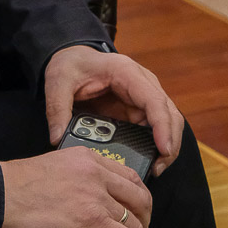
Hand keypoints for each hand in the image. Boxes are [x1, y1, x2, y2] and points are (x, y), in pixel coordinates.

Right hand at [0, 148, 151, 227]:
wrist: (0, 197)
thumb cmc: (17, 186)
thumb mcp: (55, 165)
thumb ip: (79, 175)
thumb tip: (92, 197)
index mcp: (88, 158)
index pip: (131, 175)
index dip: (136, 198)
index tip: (129, 211)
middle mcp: (97, 174)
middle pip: (142, 198)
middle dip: (141, 220)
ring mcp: (96, 197)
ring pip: (136, 223)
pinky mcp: (92, 221)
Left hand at [44, 47, 183, 177]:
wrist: (73, 57)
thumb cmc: (70, 65)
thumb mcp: (58, 82)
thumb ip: (57, 109)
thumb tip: (57, 139)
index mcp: (126, 72)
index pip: (154, 100)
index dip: (162, 126)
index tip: (164, 149)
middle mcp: (142, 83)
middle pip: (169, 114)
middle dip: (170, 142)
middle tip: (157, 169)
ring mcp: (143, 96)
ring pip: (167, 122)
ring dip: (166, 146)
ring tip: (154, 170)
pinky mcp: (138, 109)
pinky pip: (155, 128)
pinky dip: (156, 145)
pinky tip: (147, 162)